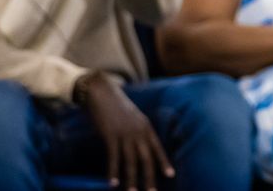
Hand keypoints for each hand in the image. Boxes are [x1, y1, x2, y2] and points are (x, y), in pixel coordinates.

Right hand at [80, 74, 174, 189]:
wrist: (102, 92)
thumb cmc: (117, 106)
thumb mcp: (134, 117)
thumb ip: (138, 131)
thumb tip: (141, 146)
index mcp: (146, 127)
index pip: (158, 148)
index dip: (164, 162)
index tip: (170, 175)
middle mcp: (138, 132)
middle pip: (146, 159)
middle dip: (149, 177)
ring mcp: (124, 134)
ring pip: (130, 161)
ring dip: (131, 179)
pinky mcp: (110, 135)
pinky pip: (113, 157)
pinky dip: (113, 172)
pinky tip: (112, 183)